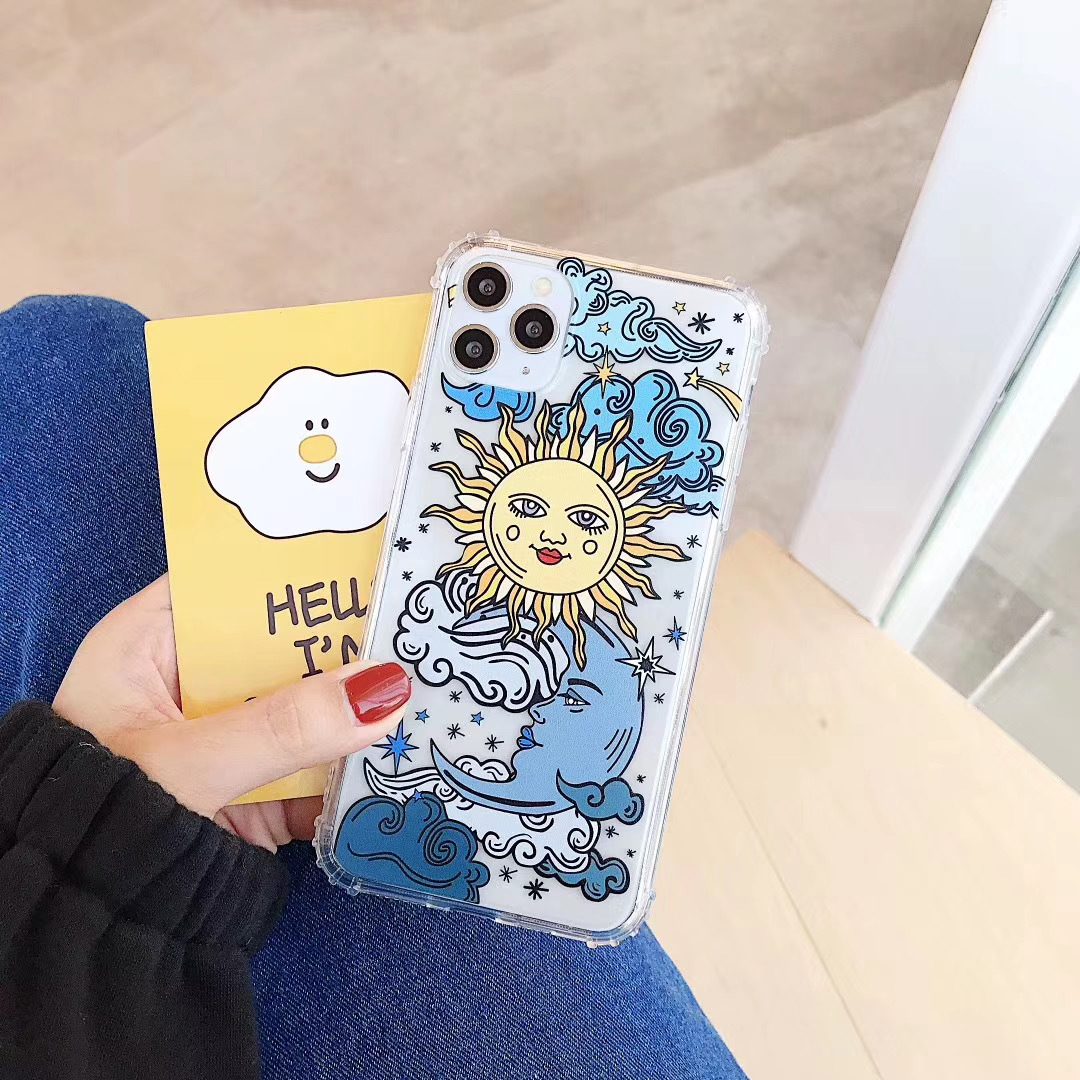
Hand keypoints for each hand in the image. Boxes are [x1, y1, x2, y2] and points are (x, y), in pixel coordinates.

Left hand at [53, 575, 410, 850]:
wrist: (81, 927)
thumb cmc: (104, 819)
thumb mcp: (189, 763)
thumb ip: (284, 727)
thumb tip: (387, 688)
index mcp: (151, 644)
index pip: (235, 584)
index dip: (301, 570)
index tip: (374, 559)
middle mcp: (194, 683)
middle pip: (285, 646)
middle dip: (349, 644)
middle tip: (421, 624)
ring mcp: (227, 737)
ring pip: (308, 707)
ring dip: (360, 708)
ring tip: (432, 682)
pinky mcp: (254, 790)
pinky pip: (315, 767)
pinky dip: (355, 768)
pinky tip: (411, 751)